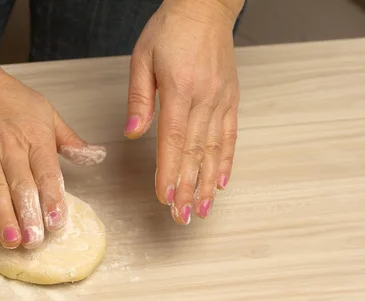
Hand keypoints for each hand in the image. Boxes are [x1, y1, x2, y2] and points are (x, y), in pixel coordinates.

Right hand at [0, 69, 105, 248]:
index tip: (56, 222)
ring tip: (12, 240)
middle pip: (20, 185)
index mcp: (35, 137)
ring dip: (4, 216)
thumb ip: (70, 139)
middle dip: (28, 216)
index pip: (46, 172)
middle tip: (34, 241)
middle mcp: (9, 146)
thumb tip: (97, 155)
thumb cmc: (10, 99)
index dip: (52, 198)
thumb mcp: (46, 112)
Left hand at [125, 0, 242, 223]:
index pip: (173, 141)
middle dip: (188, 188)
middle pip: (195, 152)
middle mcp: (205, 100)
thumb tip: (133, 134)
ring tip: (203, 209)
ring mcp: (221, 101)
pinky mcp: (231, 99)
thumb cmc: (170, 30)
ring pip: (214, 150)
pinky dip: (226, 161)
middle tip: (182, 216)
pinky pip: (230, 136)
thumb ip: (139, 99)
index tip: (165, 198)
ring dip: (208, 183)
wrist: (204, 7)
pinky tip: (222, 181)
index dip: (169, 172)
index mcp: (179, 91)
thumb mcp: (142, 58)